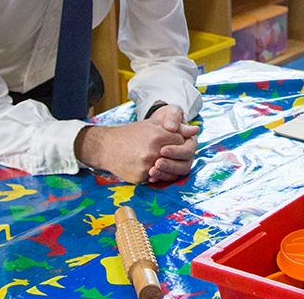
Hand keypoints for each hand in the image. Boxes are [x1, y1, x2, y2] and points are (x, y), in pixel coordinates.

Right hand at [73, 113, 193, 183]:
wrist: (107, 147)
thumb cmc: (131, 133)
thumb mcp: (153, 125)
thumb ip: (176, 128)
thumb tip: (196, 130)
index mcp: (158, 137)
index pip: (181, 143)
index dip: (179, 143)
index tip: (173, 143)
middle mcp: (154, 153)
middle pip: (176, 159)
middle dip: (174, 156)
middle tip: (168, 153)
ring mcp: (147, 167)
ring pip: (168, 171)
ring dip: (168, 168)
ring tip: (161, 161)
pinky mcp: (141, 178)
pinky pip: (156, 179)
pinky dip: (156, 175)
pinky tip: (151, 168)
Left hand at [146, 106, 199, 183]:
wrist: (155, 126)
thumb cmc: (166, 118)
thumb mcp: (171, 112)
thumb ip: (173, 117)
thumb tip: (172, 128)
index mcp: (191, 141)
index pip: (188, 150)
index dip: (177, 151)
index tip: (163, 150)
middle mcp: (187, 154)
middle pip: (185, 165)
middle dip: (171, 165)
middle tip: (157, 162)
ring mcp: (179, 163)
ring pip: (177, 174)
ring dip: (165, 174)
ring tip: (151, 171)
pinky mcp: (170, 170)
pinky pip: (168, 178)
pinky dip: (159, 178)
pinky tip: (149, 177)